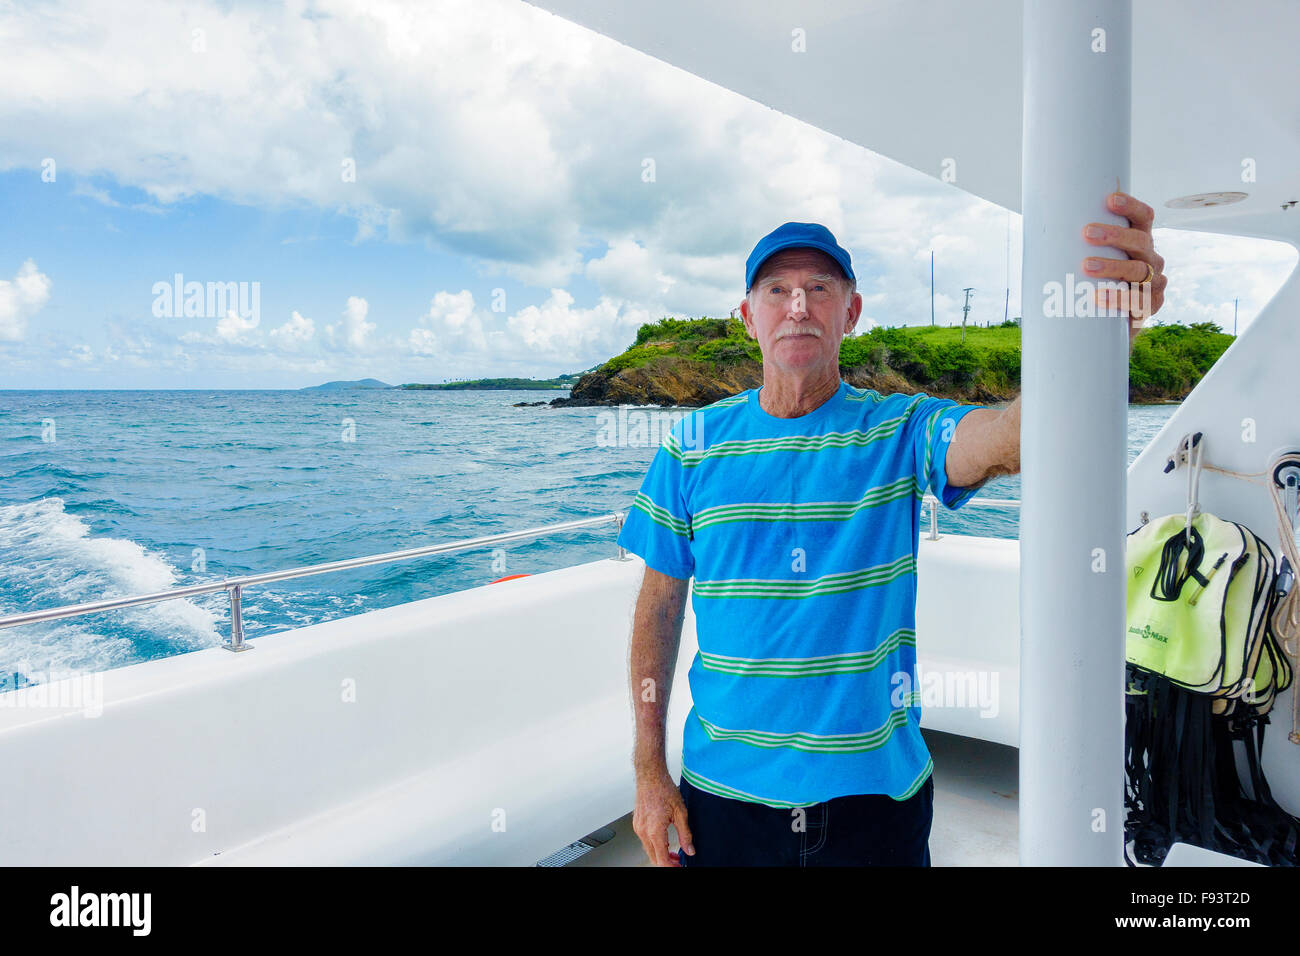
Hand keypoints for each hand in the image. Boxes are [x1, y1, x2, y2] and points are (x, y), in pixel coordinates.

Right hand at [632, 768, 693, 865]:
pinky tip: (664, 841)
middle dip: (667, 862)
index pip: (662, 860)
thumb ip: (686, 834)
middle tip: (678, 861)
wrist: (650, 775)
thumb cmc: (663, 789)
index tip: (679, 866)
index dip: (672, 866)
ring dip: (660, 854)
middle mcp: (643, 831)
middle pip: (653, 858)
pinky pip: (645, 840)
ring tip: (673, 852)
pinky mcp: (637, 823)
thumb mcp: (681, 813)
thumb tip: (689, 850)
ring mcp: (638, 827)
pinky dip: (655, 845)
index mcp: (654, 830)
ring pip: (649, 850)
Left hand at [1081, 191, 1166, 347]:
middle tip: (1087, 233)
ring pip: (1138, 270)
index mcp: (1139, 242)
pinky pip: (1138, 301)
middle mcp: (1151, 259)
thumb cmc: (1094, 286)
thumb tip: (1036, 232)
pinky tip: (1099, 297)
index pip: (1143, 218)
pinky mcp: (1150, 306)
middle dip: (1114, 235)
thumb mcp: (1089, 263)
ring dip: (1112, 266)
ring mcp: (1154, 282)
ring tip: (1086, 266)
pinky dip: (1118, 298)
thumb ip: (1076, 248)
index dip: (1131, 207)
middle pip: (1141, 241)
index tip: (1109, 200)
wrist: (1108, 327)